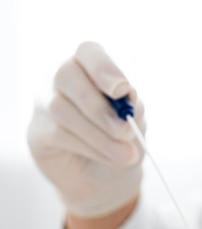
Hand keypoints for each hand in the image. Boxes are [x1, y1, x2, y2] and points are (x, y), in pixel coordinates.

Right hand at [27, 41, 145, 217]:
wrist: (103, 177)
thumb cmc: (120, 140)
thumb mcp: (135, 123)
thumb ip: (132, 108)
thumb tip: (128, 96)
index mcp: (89, 66)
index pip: (88, 52)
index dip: (103, 68)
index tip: (122, 91)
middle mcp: (60, 77)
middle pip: (66, 74)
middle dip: (100, 107)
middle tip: (126, 131)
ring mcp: (44, 102)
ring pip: (61, 109)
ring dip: (99, 135)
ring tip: (125, 153)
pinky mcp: (37, 131)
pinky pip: (58, 133)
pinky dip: (91, 148)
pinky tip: (110, 158)